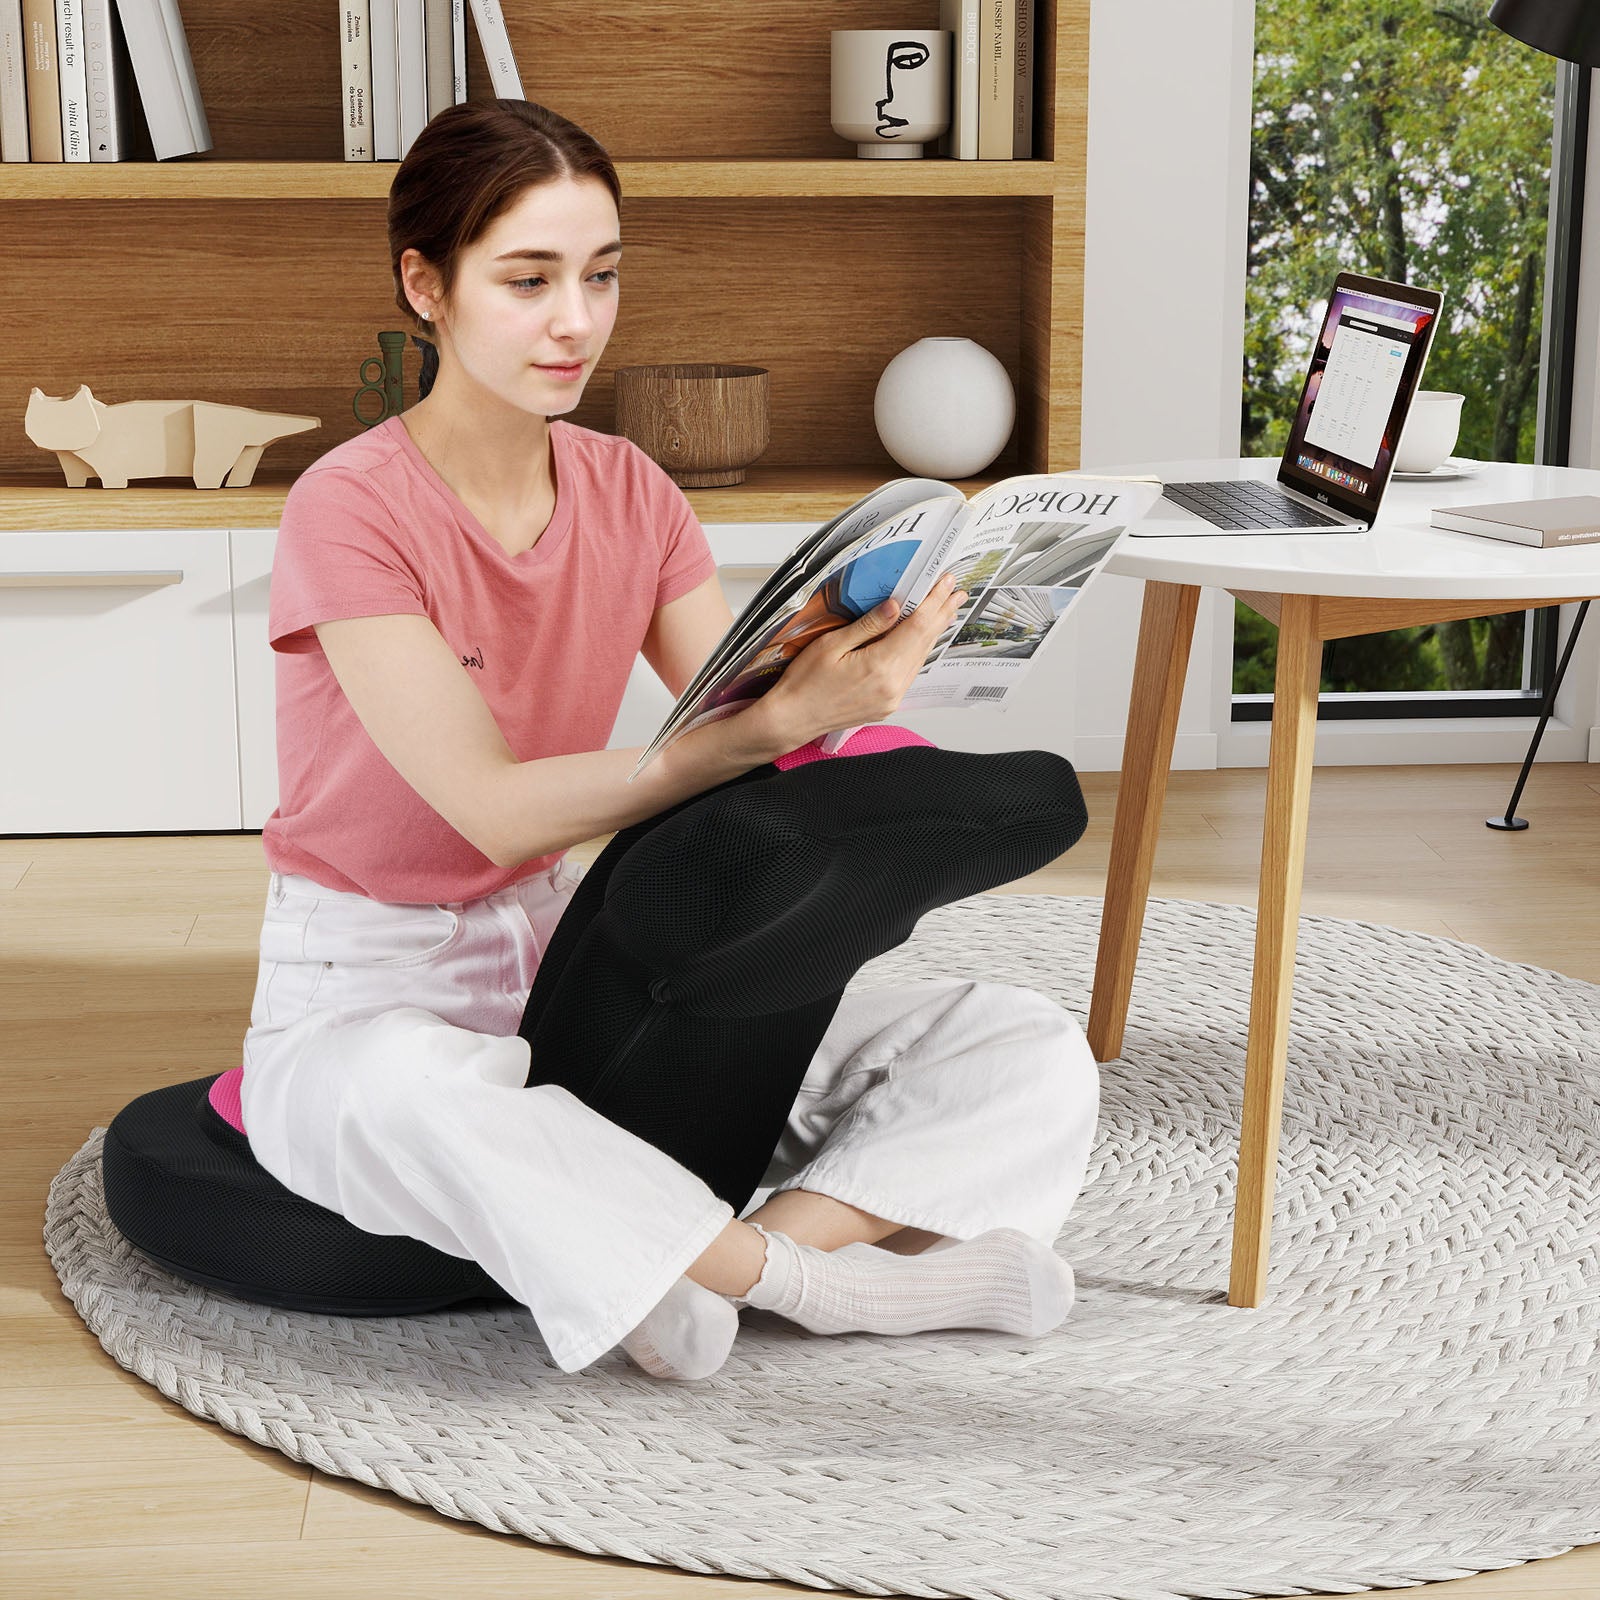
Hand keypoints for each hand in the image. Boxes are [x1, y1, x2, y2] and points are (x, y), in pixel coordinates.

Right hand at [758, 572, 968, 747]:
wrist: (792, 719)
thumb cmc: (804, 683)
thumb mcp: (831, 645)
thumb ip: (867, 626)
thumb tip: (895, 606)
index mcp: (879, 666)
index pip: (916, 626)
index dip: (933, 602)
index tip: (945, 583)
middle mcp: (892, 685)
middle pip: (924, 641)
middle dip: (941, 613)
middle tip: (956, 591)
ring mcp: (892, 698)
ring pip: (920, 658)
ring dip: (933, 632)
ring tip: (945, 610)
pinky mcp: (887, 705)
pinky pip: (910, 673)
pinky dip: (919, 651)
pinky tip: (921, 639)